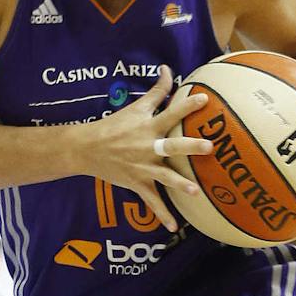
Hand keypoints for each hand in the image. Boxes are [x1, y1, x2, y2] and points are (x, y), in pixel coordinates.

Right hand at [78, 67, 212, 231]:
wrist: (86, 148)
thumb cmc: (114, 125)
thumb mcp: (134, 107)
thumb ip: (156, 90)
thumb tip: (168, 68)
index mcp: (148, 127)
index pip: (170, 112)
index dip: (186, 105)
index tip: (204, 99)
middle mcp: (147, 146)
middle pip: (171, 146)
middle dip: (190, 146)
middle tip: (209, 147)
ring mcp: (142, 167)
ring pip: (164, 176)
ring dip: (179, 184)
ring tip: (196, 191)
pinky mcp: (137, 183)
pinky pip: (151, 201)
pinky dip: (162, 215)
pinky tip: (174, 227)